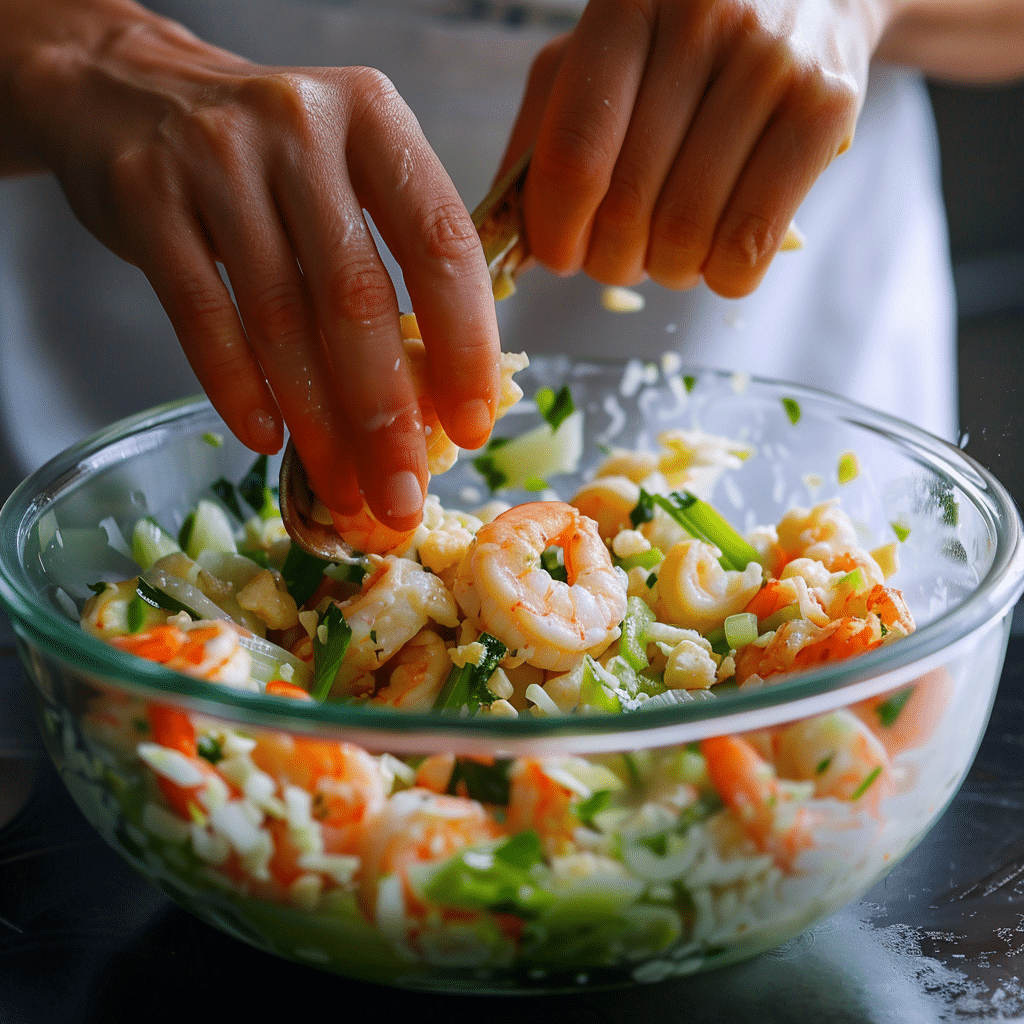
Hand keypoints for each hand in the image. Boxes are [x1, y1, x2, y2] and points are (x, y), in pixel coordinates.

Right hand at [9, 1, 499, 527]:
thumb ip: (399, 258)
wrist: (134, 92)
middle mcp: (301, 128)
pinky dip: (236, 389)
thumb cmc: (271, 156)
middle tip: (402, 496)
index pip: (441, 244)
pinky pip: (202, 316)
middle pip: (358, 297)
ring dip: (316, 423)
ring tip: (343, 489)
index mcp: (376, 120)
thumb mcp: (352, 169)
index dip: (464, 346)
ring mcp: (216, 158)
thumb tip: (440, 395)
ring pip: (281, 319)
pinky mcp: (147, 198)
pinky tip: (266, 440)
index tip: (472, 428)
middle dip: (386, 415)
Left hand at [499, 0, 886, 297]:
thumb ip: (544, 133)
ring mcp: (772, 65)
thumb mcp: (601, 56)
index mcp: (626, 8)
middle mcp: (702, 24)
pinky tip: (717, 253)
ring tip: (670, 246)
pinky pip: (750, 246)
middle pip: (628, 207)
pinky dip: (722, 276)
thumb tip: (510, 237)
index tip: (559, 254)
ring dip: (666, 270)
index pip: (573, 154)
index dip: (556, 231)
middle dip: (610, 260)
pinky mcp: (827, 109)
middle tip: (620, 252)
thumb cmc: (687, 39)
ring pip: (686, 236)